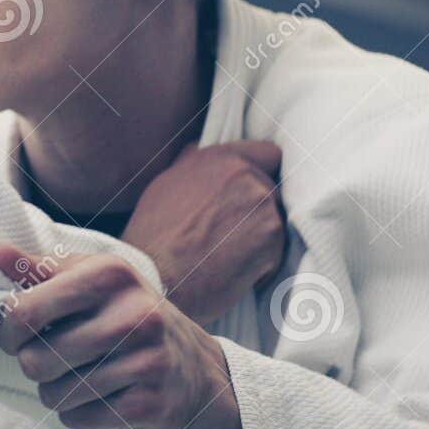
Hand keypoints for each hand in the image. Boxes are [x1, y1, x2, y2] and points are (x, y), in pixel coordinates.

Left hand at [0, 245, 232, 428]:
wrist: (190, 367)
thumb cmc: (124, 315)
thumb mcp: (88, 280)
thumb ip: (37, 270)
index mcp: (110, 274)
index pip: (23, 311)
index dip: (7, 332)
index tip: (16, 337)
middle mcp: (134, 314)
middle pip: (35, 360)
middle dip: (33, 365)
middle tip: (52, 358)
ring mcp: (146, 361)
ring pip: (53, 394)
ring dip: (55, 392)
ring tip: (79, 377)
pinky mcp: (148, 404)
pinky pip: (76, 418)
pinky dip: (77, 413)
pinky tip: (101, 397)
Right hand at [121, 139, 283, 325]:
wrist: (156, 278)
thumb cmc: (153, 236)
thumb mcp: (165, 184)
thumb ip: (194, 165)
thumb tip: (200, 150)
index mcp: (221, 159)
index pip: (268, 154)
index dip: (263, 172)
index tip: (252, 190)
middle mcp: (247, 177)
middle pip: (272, 191)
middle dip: (256, 210)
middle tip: (229, 233)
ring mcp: (264, 208)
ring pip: (274, 222)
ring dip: (259, 237)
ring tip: (226, 255)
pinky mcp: (273, 241)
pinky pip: (275, 252)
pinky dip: (260, 264)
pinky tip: (231, 271)